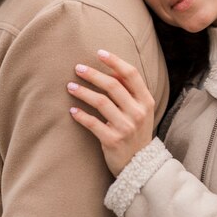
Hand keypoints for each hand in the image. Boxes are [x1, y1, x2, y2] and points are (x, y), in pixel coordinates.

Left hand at [67, 50, 155, 176]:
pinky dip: (80, 116)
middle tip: (78, 68)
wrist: (140, 164)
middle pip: (113, 85)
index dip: (115, 61)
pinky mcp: (113, 140)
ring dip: (83, 92)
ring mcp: (126, 127)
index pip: (131, 74)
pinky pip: (93, 123)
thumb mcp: (141, 110)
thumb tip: (111, 68)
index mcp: (146, 101)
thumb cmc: (136, 131)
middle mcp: (138, 112)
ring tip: (69, 87)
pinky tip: (72, 110)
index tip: (99, 52)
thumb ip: (130, 91)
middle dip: (93, 74)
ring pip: (101, 102)